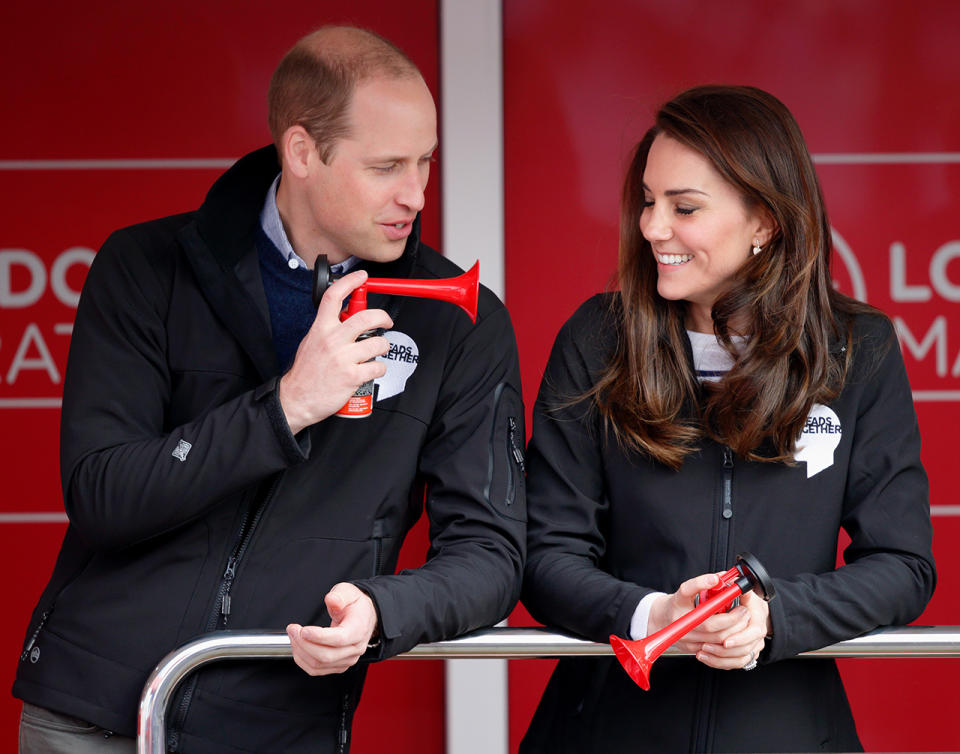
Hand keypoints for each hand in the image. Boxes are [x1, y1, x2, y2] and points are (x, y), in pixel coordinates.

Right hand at [279, 270, 393, 432]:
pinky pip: (378, 366)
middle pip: (366, 317)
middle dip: (383, 317)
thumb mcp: (311, 341)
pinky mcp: (352, 376)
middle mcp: (332, 340)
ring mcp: (343, 358)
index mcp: (321, 329)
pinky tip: (372, 370)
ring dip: (384, 346)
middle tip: (386, 321)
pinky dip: (380, 368)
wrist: (296, 399)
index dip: (351, 282)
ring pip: (378, 343)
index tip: (362, 277)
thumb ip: (328, 327)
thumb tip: (345, 314)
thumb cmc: (305, 373)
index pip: (334, 296)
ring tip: (378, 350)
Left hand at [286, 583, 378, 675]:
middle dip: (304, 644)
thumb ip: (339, 596)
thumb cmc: (355, 605)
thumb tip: (332, 600)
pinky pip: (316, 670)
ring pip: (318, 664)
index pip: (339, 639)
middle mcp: (355, 648)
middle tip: (293, 629)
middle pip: (326, 656)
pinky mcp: (338, 665)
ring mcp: (347, 659)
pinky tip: (298, 646)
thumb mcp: (348, 592)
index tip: (303, 630)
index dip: (319, 637)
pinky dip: (302, 660)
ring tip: (293, 635)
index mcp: (359, 629)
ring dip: (300, 651)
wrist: (363, 616)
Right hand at [648, 572, 769, 669]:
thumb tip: (724, 576)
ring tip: (743, 620)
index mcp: (678, 602)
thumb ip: (704, 584)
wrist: (661, 621)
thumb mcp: (687, 592)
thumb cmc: (678, 604)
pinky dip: (728, 641)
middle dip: (732, 618)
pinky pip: (716, 649)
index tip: (715, 579)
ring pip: (716, 638)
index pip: (687, 590)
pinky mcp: (692, 648)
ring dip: (734, 630)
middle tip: (744, 610)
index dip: (701, 583)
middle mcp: (680, 620)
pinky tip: (736, 633)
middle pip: (709, 623)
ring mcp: (686, 637)